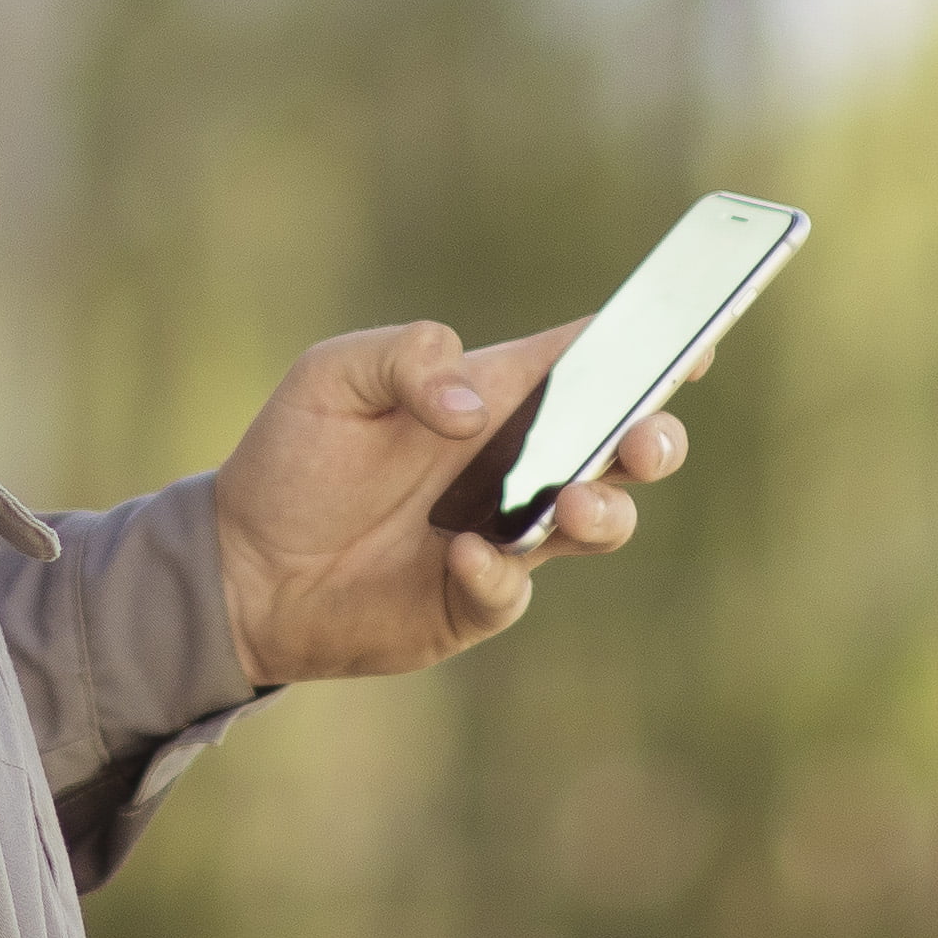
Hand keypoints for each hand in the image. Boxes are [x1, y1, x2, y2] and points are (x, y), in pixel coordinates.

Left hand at [209, 315, 701, 686]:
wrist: (240, 566)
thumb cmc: (291, 457)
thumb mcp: (332, 378)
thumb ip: (405, 359)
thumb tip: (472, 407)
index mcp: (492, 394)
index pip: (586, 361)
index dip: (649, 346)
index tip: (696, 338)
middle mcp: (514, 463)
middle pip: (622, 443)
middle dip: (654, 438)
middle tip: (643, 440)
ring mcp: (504, 534)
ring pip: (600, 520)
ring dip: (604, 510)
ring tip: (571, 502)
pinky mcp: (475, 598)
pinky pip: (514, 587)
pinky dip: (499, 572)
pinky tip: (460, 553)